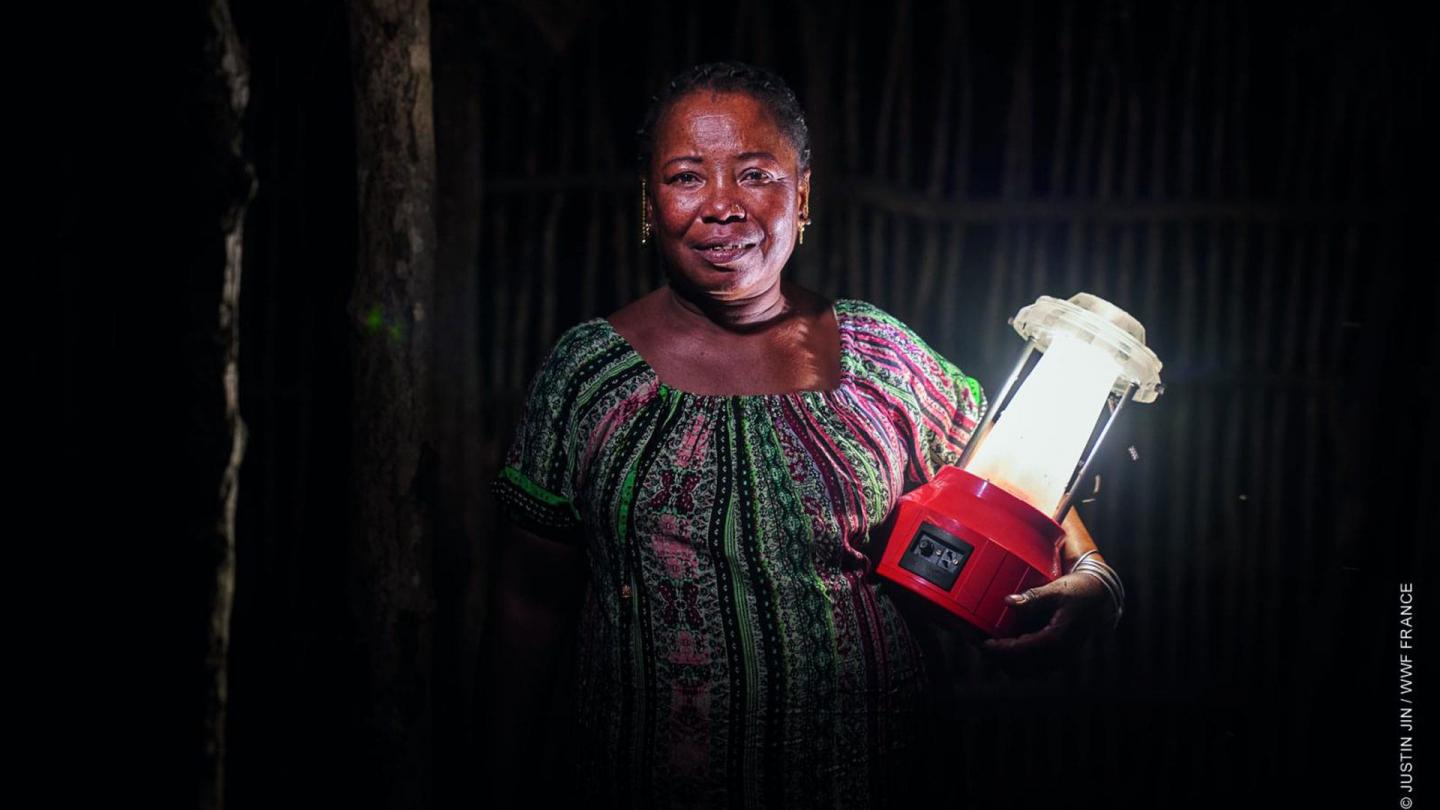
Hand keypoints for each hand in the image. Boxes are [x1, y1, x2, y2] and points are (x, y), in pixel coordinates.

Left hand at [979, 571, 1115, 676]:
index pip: (1022, 651)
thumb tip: (1008, 601)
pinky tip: (1010, 645)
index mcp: (1057, 638)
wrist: (1100, 597)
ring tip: (994, 647)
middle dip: (1001, 660)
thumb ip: (1032, 597)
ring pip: (1028, 671)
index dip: (1001, 650)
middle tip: (984, 646)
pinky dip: (1020, 661)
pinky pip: (1035, 667)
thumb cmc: (1079, 591)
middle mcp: (1059, 653)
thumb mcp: (1055, 590)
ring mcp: (1060, 657)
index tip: (984, 644)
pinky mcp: (1059, 656)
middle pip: (1022, 668)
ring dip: (1009, 663)